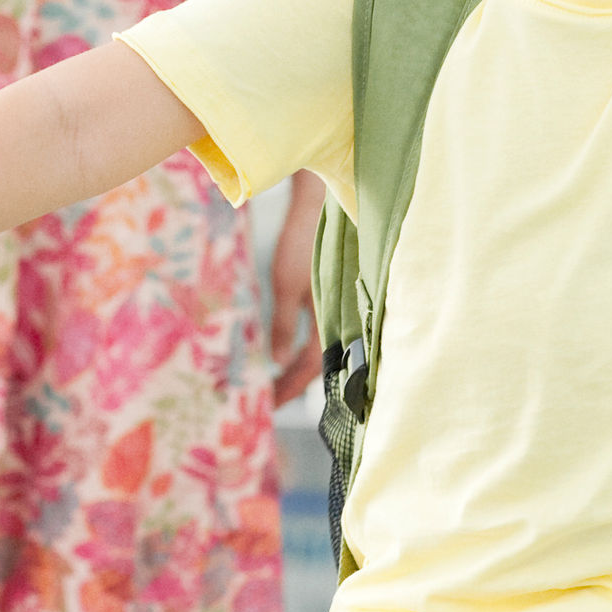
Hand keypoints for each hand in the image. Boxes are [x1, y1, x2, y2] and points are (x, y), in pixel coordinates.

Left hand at [268, 178, 324, 401]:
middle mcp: (341, 322)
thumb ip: (284, 324)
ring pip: (320, 351)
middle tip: (269, 401)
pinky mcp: (333, 300)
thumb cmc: (304, 244)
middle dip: (293, 384)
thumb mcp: (286, 285)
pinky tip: (290, 353)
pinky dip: (304, 347)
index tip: (269, 405)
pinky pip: (321, 334)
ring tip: (275, 384)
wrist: (320, 207)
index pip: (310, 369)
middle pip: (317, 365)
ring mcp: (339, 311)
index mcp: (332, 322)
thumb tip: (278, 361)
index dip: (289, 389)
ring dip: (298, 369)